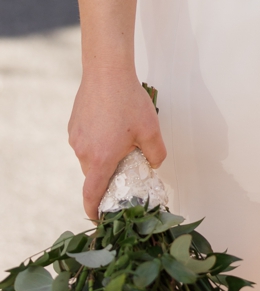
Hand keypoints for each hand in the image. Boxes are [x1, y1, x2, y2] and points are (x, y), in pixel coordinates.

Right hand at [69, 73, 164, 219]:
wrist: (107, 72)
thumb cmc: (129, 101)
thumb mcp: (151, 130)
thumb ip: (155, 154)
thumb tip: (153, 164)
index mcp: (100, 159)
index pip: (92, 195)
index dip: (94, 210)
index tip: (99, 218)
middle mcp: (82, 152)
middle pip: (95, 174)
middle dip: (110, 174)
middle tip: (129, 164)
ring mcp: (75, 138)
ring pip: (91, 156)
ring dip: (106, 154)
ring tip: (124, 136)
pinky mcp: (73, 126)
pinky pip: (87, 141)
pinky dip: (99, 140)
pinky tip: (114, 123)